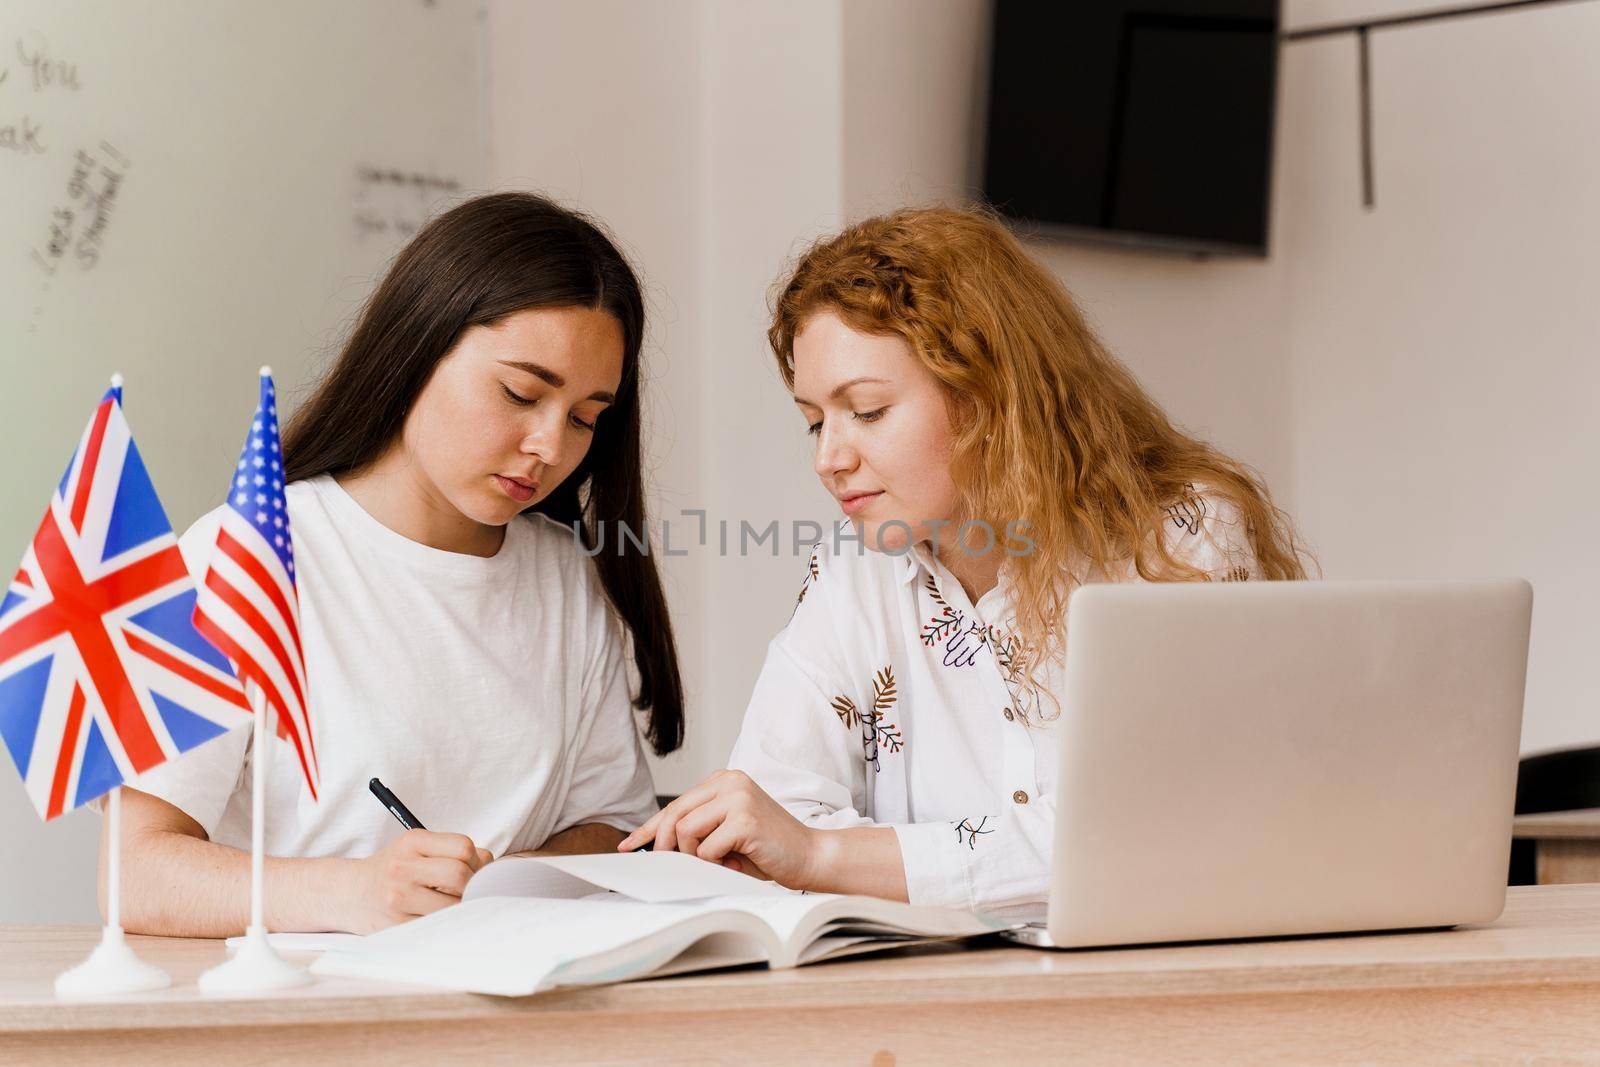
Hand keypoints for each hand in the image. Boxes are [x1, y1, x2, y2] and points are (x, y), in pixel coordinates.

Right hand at [341, 830, 493, 933]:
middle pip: (460, 876)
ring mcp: (398, 897)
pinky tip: (441, 917)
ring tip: (455, 904)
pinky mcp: (396, 924)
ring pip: (452, 904)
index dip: (477, 861)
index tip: (474, 870)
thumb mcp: (416, 848)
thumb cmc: (393, 869)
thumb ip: (451, 852)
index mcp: (412, 841)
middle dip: (473, 885)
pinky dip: (447, 923)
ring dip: (462, 907)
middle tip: (469, 891)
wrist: (349, 893)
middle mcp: (402, 867)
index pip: (464, 848)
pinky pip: (438, 925)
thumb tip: (491, 868)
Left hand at [617, 770, 824, 889]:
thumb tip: (656, 847)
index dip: (649, 828)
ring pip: (685, 831)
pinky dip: (716, 864)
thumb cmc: (767, 849)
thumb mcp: (725, 834)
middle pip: (674, 816)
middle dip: (665, 847)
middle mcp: (729, 781)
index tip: (629, 845)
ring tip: (720, 863)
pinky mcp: (745, 818)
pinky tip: (736, 865)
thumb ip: (698, 831)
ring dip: (696, 857)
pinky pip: (707, 848)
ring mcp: (738, 797)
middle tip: (673, 868)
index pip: (675, 805)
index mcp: (723, 781)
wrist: (810, 855)